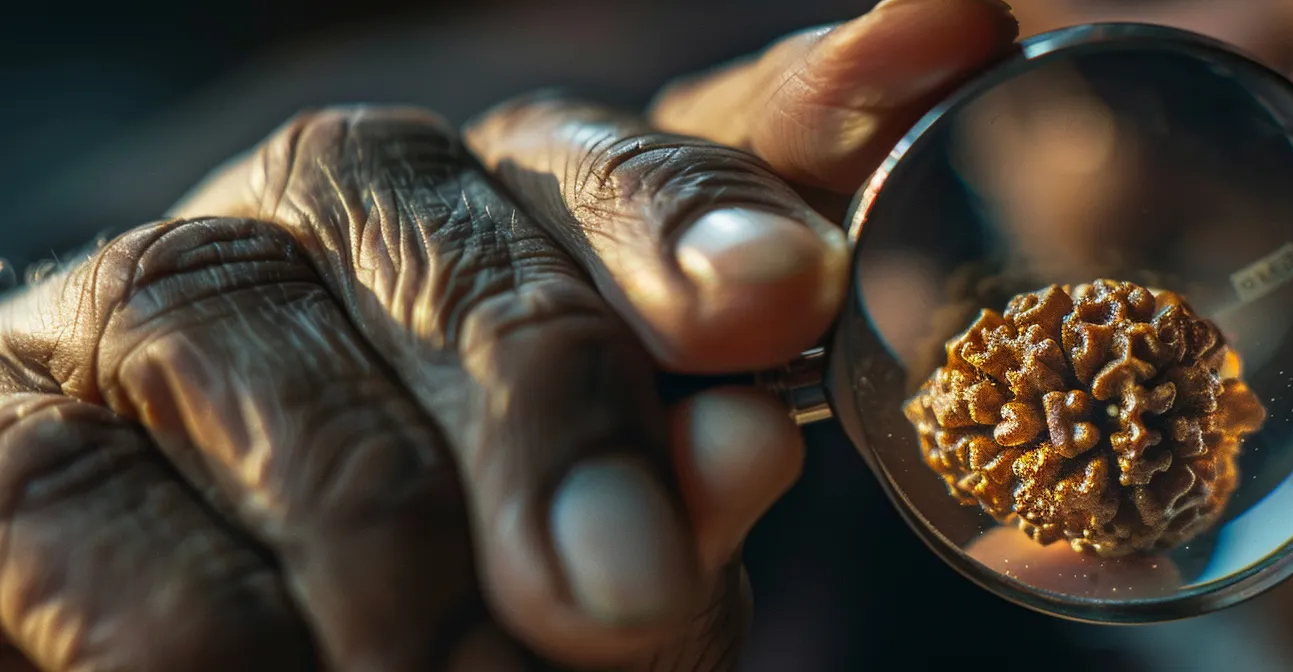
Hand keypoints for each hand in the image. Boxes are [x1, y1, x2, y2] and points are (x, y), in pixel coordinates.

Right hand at [0, 1, 1015, 669]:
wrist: (249, 618)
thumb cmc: (478, 569)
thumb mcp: (616, 522)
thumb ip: (684, 468)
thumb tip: (748, 447)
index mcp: (502, 204)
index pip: (606, 172)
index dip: (687, 225)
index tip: (780, 287)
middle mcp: (322, 212)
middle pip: (451, 261)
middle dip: (556, 430)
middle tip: (625, 586)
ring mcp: (143, 302)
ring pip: (269, 374)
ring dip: (404, 577)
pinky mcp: (8, 442)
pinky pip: (102, 525)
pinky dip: (226, 641)